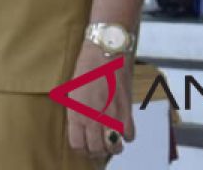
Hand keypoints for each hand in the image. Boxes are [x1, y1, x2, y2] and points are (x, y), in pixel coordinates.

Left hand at [65, 42, 134, 161]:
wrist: (106, 51)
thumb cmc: (87, 66)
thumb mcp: (74, 89)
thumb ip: (78, 110)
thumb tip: (82, 124)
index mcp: (76, 113)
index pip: (78, 145)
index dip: (82, 148)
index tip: (85, 145)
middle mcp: (93, 118)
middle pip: (96, 149)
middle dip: (96, 151)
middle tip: (98, 145)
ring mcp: (111, 116)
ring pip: (114, 147)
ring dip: (112, 146)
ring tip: (111, 140)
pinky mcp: (126, 111)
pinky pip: (129, 135)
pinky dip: (127, 135)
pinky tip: (122, 128)